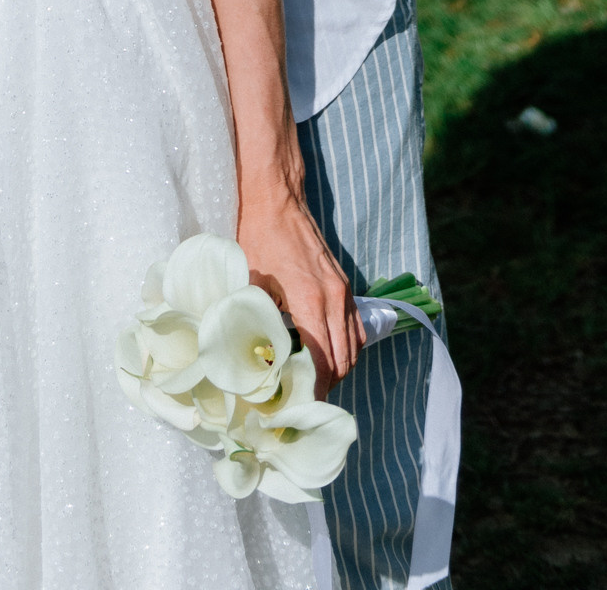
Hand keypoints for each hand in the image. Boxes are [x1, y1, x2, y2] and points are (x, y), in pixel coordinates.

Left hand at [238, 192, 361, 394]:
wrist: (275, 199)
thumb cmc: (256, 238)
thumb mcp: (250, 283)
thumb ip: (256, 323)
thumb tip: (256, 361)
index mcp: (310, 301)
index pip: (322, 361)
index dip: (315, 389)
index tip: (302, 407)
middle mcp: (334, 299)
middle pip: (343, 360)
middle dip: (327, 385)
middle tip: (304, 400)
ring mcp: (343, 291)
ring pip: (354, 346)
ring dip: (338, 368)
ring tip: (314, 382)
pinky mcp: (344, 285)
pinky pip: (355, 327)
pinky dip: (347, 347)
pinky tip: (328, 354)